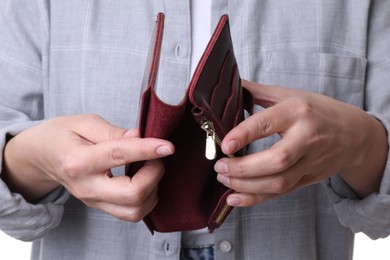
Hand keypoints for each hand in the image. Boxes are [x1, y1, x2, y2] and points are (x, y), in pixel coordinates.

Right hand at [2, 115, 174, 221]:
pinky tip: (145, 180)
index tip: (168, 146)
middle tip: (156, 156)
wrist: (41, 157)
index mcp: (78, 160)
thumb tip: (141, 136)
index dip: (147, 150)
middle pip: (132, 194)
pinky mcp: (100, 206)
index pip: (118, 156)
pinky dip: (147, 198)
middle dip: (154, 174)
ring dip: (153, 189)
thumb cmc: (62, 135)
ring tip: (149, 168)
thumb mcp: (84, 123)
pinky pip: (132, 213)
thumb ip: (114, 132)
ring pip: (135, 210)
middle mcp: (86, 186)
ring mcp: (93, 200)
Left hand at [214, 80, 386, 206]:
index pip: (267, 124)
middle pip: (276, 160)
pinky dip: (256, 199)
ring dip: (247, 186)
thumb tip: (228, 85)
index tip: (224, 145)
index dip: (244, 135)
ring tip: (224, 180)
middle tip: (220, 167)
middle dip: (243, 168)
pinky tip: (235, 198)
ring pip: (279, 182)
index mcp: (297, 111)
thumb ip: (258, 92)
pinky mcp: (309, 179)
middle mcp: (306, 138)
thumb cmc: (317, 111)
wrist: (354, 134)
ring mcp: (310, 162)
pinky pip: (281, 193)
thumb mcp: (290, 95)